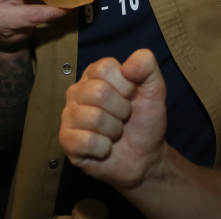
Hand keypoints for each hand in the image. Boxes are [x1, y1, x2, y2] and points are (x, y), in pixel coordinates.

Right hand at [59, 49, 169, 191]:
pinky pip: (86, 141)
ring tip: (115, 132)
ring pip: (94, 118)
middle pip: (99, 92)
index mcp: (94, 73)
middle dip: (122, 110)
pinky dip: (104, 148)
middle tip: (124, 117)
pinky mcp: (66, 141)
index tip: (131, 96)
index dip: (126, 85)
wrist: (145, 157)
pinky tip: (105, 147)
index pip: (105, 68)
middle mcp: (77, 91)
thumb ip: (146, 64)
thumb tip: (127, 66)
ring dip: (114, 130)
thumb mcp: (154, 88)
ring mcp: (68, 116)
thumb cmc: (145, 119)